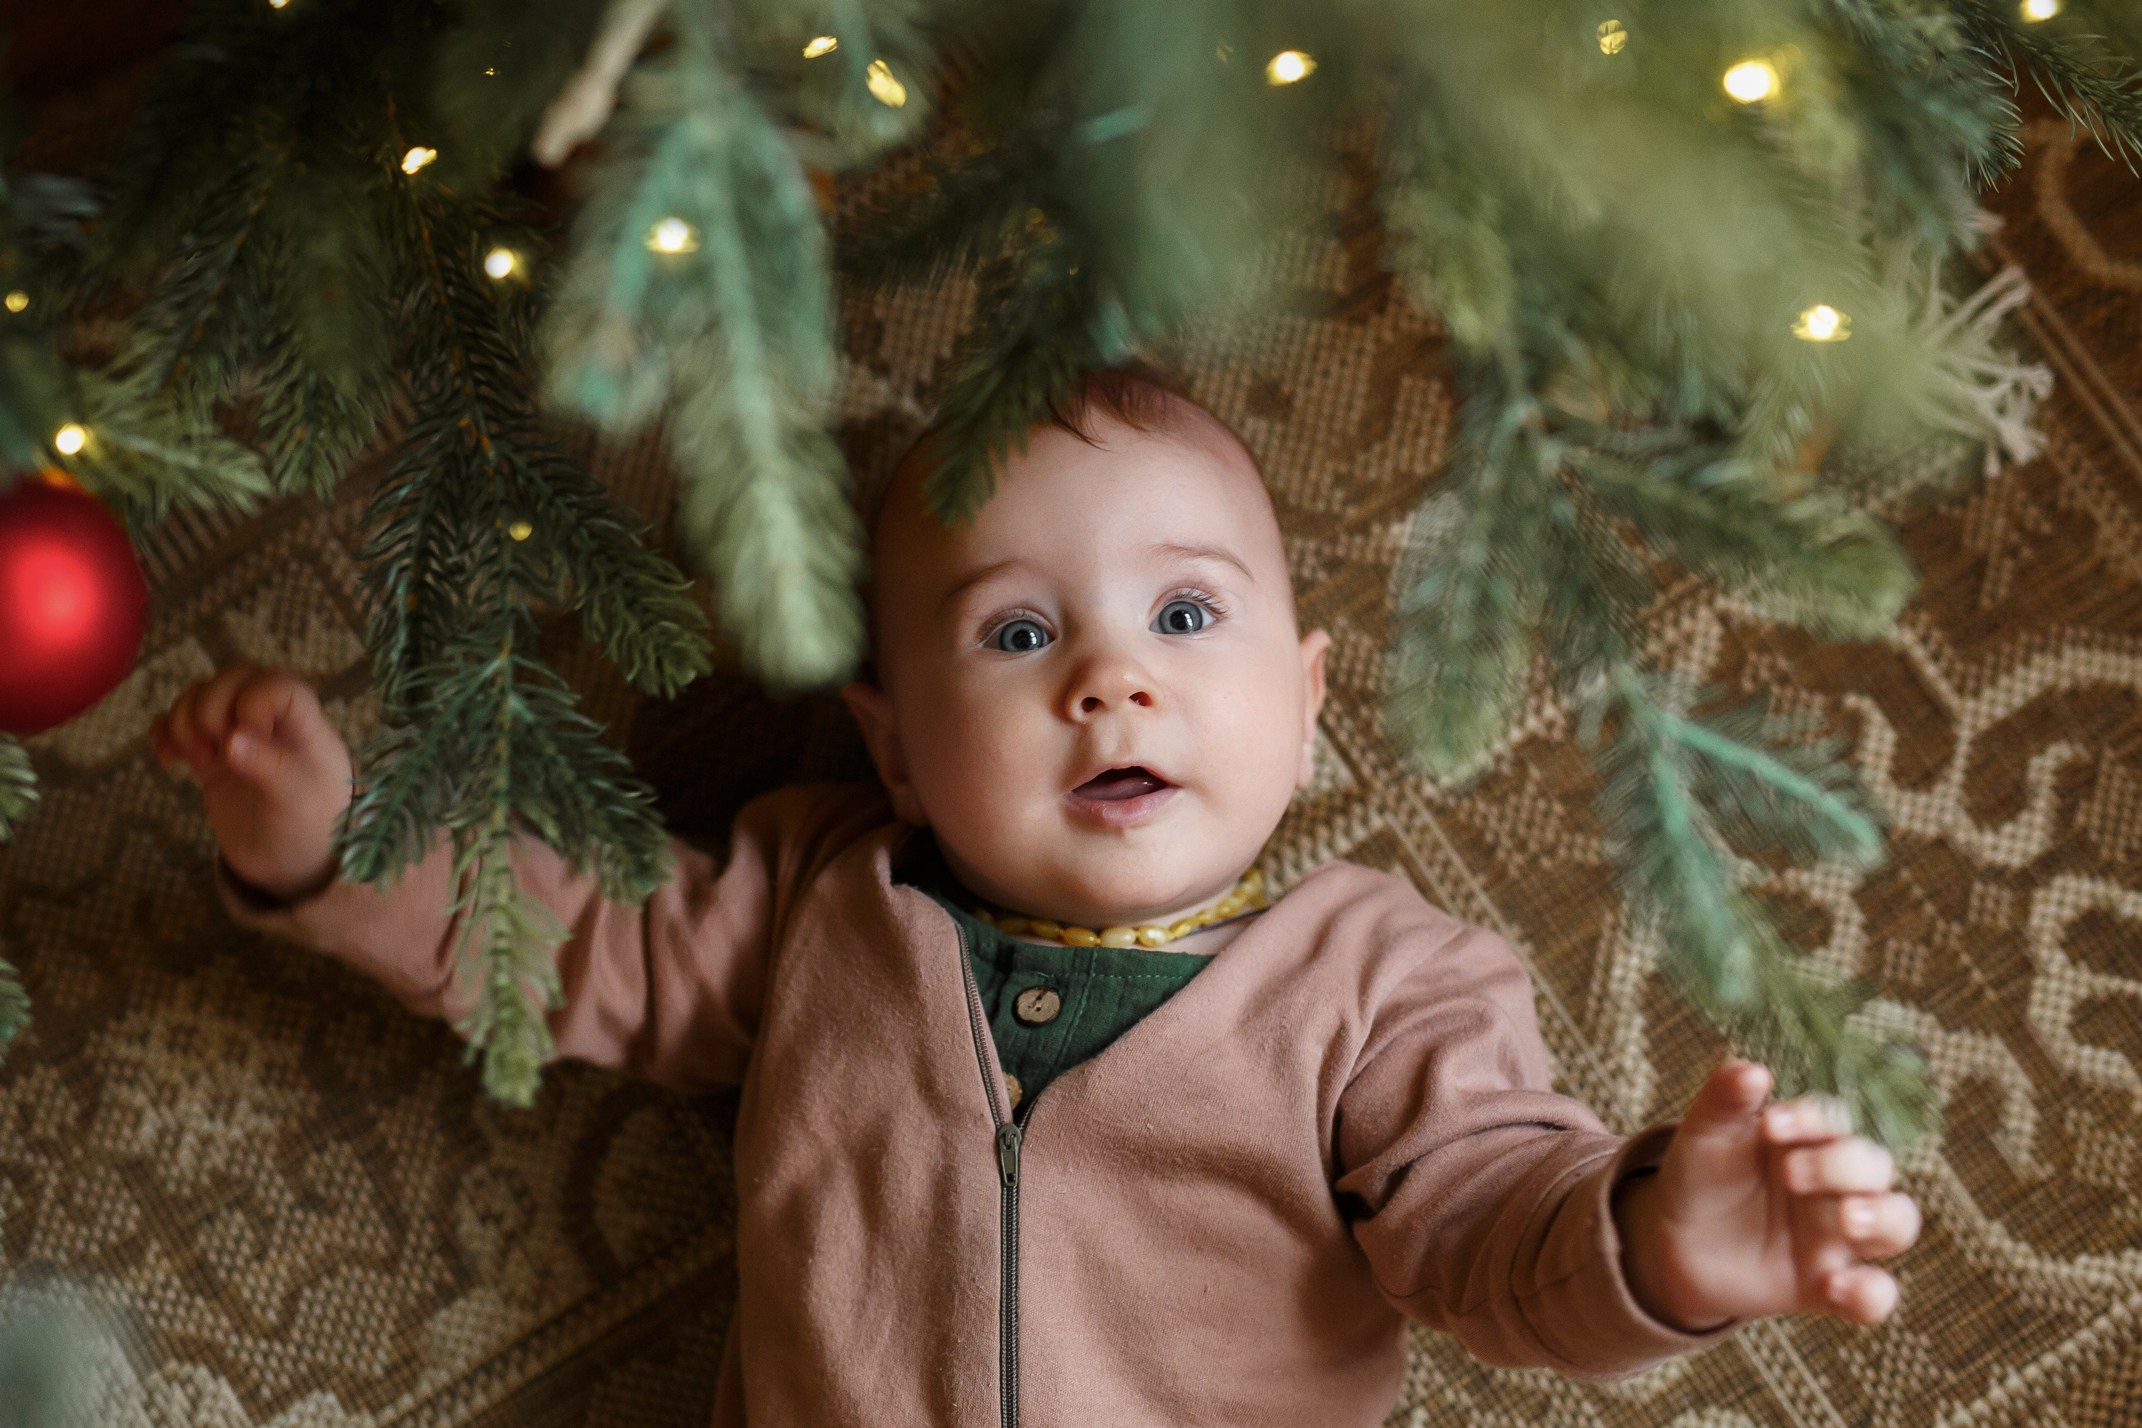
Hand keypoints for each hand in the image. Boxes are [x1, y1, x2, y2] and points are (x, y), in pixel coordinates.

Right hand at [150, 662, 355, 902]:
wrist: (293, 868)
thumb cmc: (312, 831)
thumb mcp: (298, 800)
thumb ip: (270, 766)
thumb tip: (231, 741)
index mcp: (305, 725)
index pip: (279, 684)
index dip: (253, 700)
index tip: (245, 735)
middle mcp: (272, 723)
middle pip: (233, 679)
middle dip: (211, 706)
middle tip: (215, 748)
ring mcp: (239, 738)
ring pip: (202, 696)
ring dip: (185, 718)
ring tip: (198, 758)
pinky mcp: (211, 758)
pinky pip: (177, 724)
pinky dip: (164, 733)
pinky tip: (169, 761)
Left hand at [1612, 1058, 1922, 1330]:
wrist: (1674, 1242)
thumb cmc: (1701, 1175)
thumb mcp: (1705, 1135)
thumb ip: (1724, 1100)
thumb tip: (1752, 1070)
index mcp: (1809, 1138)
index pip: (1833, 1120)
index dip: (1811, 1119)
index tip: (1769, 1125)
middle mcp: (1837, 1183)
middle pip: (1875, 1167)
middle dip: (1843, 1166)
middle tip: (1792, 1173)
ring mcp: (1839, 1235)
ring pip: (1898, 1222)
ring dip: (1882, 1218)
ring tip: (1845, 1218)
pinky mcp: (1831, 1286)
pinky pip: (1876, 1295)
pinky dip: (1870, 1293)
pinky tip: (1836, 1286)